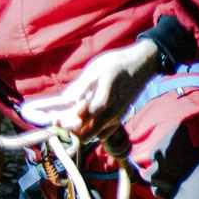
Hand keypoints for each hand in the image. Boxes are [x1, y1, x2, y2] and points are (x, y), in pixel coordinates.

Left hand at [47, 40, 161, 136]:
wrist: (143, 64)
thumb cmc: (117, 63)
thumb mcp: (96, 68)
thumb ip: (80, 85)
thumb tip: (62, 100)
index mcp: (106, 92)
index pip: (87, 114)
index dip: (69, 120)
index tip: (56, 118)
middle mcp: (113, 109)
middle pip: (88, 134)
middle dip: (71, 131)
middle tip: (61, 122)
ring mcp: (117, 115)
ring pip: (94, 135)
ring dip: (80, 132)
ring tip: (70, 121)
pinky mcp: (120, 118)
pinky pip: (103, 134)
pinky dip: (92, 132)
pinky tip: (85, 121)